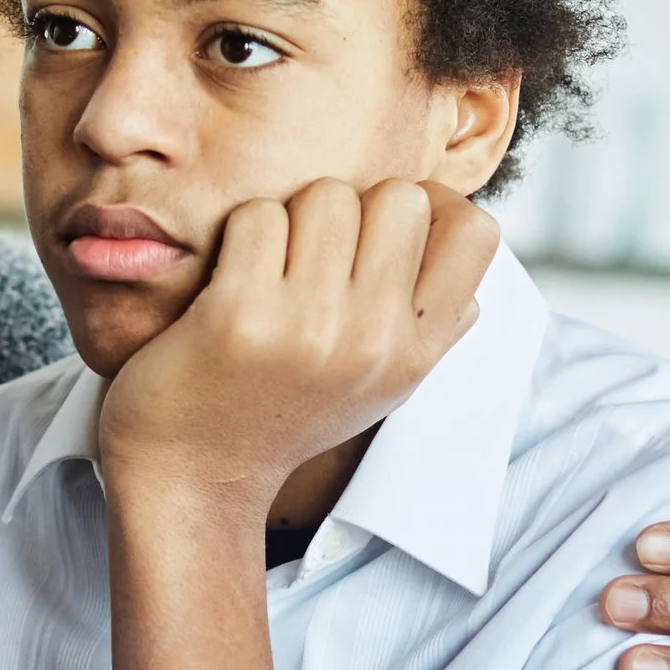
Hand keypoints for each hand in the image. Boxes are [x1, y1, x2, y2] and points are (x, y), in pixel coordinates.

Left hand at [98, 178, 499, 510]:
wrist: (193, 474)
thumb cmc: (283, 413)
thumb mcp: (380, 385)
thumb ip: (432, 326)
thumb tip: (469, 254)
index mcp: (416, 352)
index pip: (475, 232)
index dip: (433, 205)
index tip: (384, 226)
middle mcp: (374, 340)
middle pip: (399, 196)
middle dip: (354, 206)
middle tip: (315, 252)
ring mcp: (309, 327)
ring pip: (327, 195)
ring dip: (292, 217)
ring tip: (271, 270)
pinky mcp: (240, 315)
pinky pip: (259, 215)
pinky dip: (239, 233)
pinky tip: (230, 280)